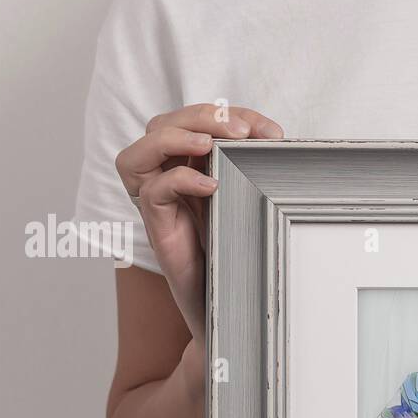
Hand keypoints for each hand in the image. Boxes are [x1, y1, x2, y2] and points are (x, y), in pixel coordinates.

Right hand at [114, 103, 282, 345]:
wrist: (231, 301)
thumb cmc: (241, 248)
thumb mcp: (251, 200)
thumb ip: (253, 169)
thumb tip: (277, 141)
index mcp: (188, 164)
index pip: (198, 120)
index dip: (231, 115)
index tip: (272, 132)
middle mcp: (165, 177)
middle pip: (163, 124)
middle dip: (202, 117)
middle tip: (240, 131)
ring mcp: (157, 202)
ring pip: (140, 152)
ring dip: (175, 137)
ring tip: (211, 144)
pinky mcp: (157, 227)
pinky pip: (153, 193)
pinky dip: (179, 181)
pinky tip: (212, 186)